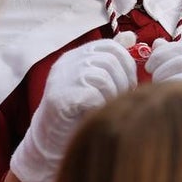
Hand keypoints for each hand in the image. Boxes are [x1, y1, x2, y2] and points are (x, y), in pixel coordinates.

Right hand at [9, 35, 137, 181]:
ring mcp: (62, 78)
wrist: (50, 142)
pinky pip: (93, 94)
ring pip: (103, 76)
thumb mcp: (97, 85)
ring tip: (108, 107)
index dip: (127, 65)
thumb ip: (112, 66)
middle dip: (124, 82)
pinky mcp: (59, 97)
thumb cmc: (80, 114)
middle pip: (110, 60)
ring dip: (114, 95)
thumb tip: (131, 38)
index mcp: (77, 56)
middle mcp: (68, 62)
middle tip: (121, 100)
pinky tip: (96, 114)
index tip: (129, 85)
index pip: (110, 47)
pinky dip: (101, 106)